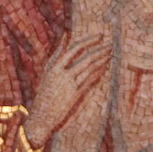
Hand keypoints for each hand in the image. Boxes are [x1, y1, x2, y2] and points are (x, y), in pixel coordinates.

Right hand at [24, 34, 110, 148]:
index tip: (100, 36)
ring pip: (90, 69)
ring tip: (110, 54)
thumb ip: (57, 53)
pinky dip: (99, 73)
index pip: (75, 48)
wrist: (41, 116)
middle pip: (86, 58)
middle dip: (100, 50)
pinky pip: (90, 80)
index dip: (89, 41)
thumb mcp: (48, 71)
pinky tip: (105, 68)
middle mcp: (63, 74)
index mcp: (54, 67)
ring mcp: (70, 85)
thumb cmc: (44, 92)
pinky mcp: (76, 94)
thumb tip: (65, 35)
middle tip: (111, 44)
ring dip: (102, 60)